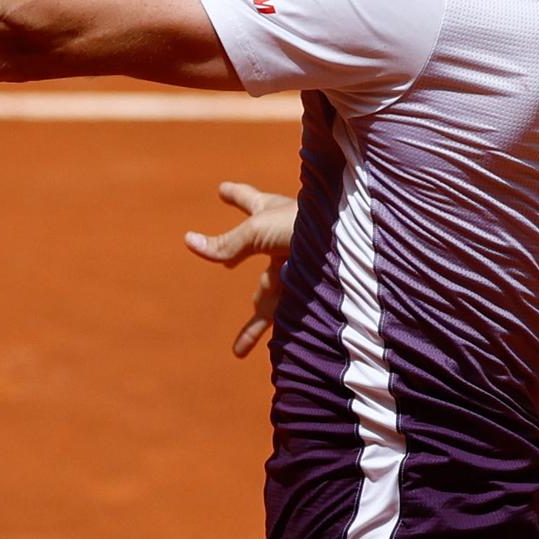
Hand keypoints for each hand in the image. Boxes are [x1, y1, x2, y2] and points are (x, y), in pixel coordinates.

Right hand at [183, 180, 296, 358]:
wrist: (350, 246)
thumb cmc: (304, 225)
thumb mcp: (256, 232)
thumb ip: (225, 244)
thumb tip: (189, 241)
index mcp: (271, 213)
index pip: (247, 199)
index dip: (234, 194)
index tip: (223, 189)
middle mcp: (283, 239)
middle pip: (254, 250)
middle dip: (238, 254)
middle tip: (228, 262)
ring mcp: (295, 266)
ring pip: (268, 293)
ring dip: (256, 316)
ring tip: (241, 345)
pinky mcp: (305, 292)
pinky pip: (283, 316)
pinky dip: (267, 332)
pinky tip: (254, 349)